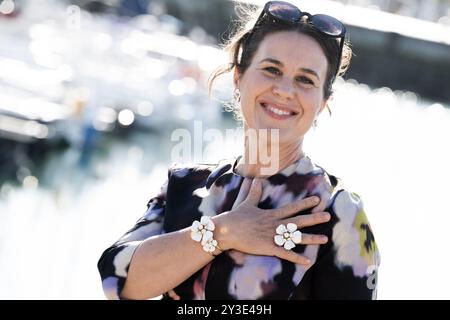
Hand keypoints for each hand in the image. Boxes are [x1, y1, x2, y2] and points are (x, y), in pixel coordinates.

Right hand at [213, 178, 330, 264]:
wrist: (227, 230)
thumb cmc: (236, 217)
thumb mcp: (247, 203)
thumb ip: (254, 192)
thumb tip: (256, 179)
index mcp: (272, 214)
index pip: (292, 207)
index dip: (305, 203)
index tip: (317, 199)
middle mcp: (275, 224)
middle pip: (298, 221)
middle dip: (314, 218)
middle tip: (328, 216)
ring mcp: (272, 236)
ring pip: (295, 238)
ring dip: (311, 238)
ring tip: (325, 239)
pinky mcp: (268, 247)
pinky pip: (285, 254)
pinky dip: (297, 258)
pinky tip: (308, 261)